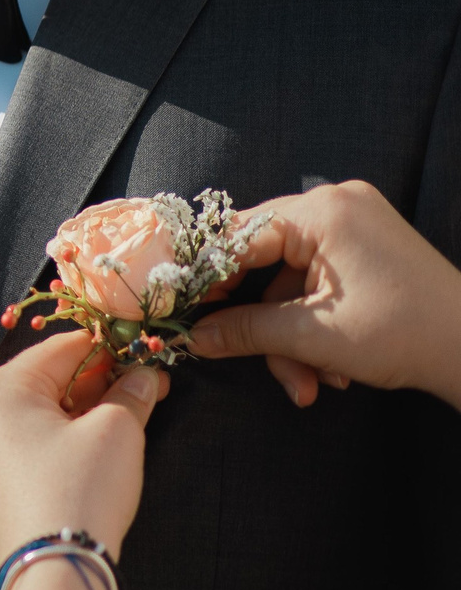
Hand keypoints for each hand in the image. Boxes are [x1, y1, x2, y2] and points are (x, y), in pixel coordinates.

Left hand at [0, 331, 166, 561]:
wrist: (52, 570)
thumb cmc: (81, 489)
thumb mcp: (116, 432)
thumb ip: (130, 394)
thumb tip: (143, 376)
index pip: (60, 350)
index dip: (108, 349)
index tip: (145, 354)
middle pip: (46, 381)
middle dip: (98, 380)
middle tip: (147, 384)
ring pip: (38, 413)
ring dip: (84, 408)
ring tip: (131, 409)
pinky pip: (29, 442)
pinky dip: (64, 436)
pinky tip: (99, 440)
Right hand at [187, 180, 460, 409]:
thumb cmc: (404, 334)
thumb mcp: (312, 336)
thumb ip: (244, 331)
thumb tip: (191, 338)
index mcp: (322, 210)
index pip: (238, 235)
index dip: (208, 278)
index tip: (186, 313)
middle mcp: (337, 204)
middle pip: (265, 262)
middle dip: (265, 324)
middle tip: (253, 361)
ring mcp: (356, 224)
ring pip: (292, 282)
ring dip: (293, 338)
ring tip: (310, 386)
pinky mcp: (368, 247)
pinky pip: (318, 283)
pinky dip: (317, 326)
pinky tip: (331, 370)